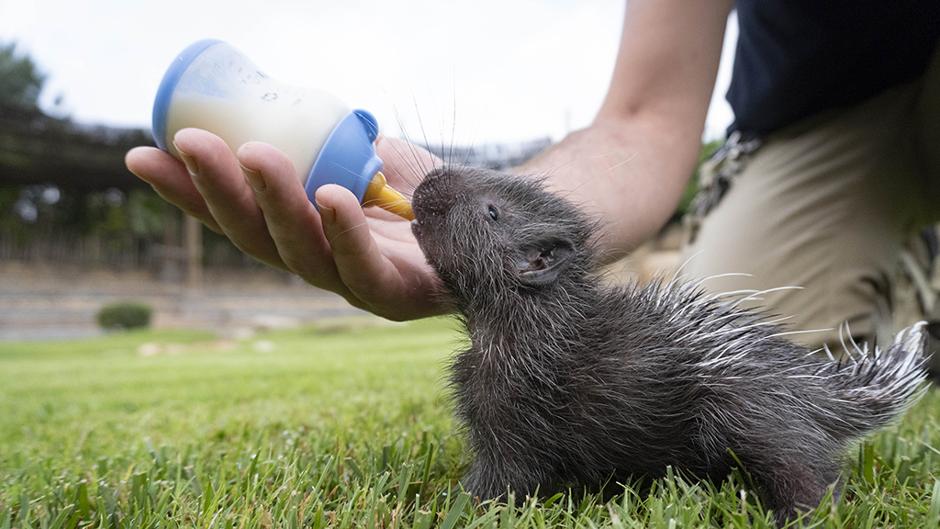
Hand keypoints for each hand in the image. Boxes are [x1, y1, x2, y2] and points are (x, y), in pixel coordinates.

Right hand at [125, 128, 446, 319]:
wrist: (499, 220)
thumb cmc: (428, 191)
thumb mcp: (368, 158)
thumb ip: (328, 143)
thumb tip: (284, 109)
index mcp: (305, 238)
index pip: (236, 219)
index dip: (189, 193)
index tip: (142, 156)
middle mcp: (323, 267)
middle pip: (258, 238)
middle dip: (219, 191)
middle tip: (192, 142)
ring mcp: (359, 287)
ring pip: (303, 254)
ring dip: (274, 203)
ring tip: (255, 155)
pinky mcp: (402, 298)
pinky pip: (367, 273)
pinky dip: (346, 235)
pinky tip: (329, 197)